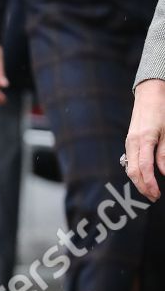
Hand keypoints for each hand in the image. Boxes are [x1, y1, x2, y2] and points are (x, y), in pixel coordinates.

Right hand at [124, 78, 164, 201]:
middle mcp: (132, 142)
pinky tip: (144, 176)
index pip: (143, 168)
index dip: (150, 184)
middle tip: (154, 197)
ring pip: (129, 167)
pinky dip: (135, 171)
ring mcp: (129, 141)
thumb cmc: (161, 110)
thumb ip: (164, 153)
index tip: (157, 194)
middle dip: (142, 187)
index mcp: (143, 140)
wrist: (149, 93)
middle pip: (132, 171)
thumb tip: (164, 171)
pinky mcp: (130, 140)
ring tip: (149, 190)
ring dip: (138, 181)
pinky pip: (129, 160)